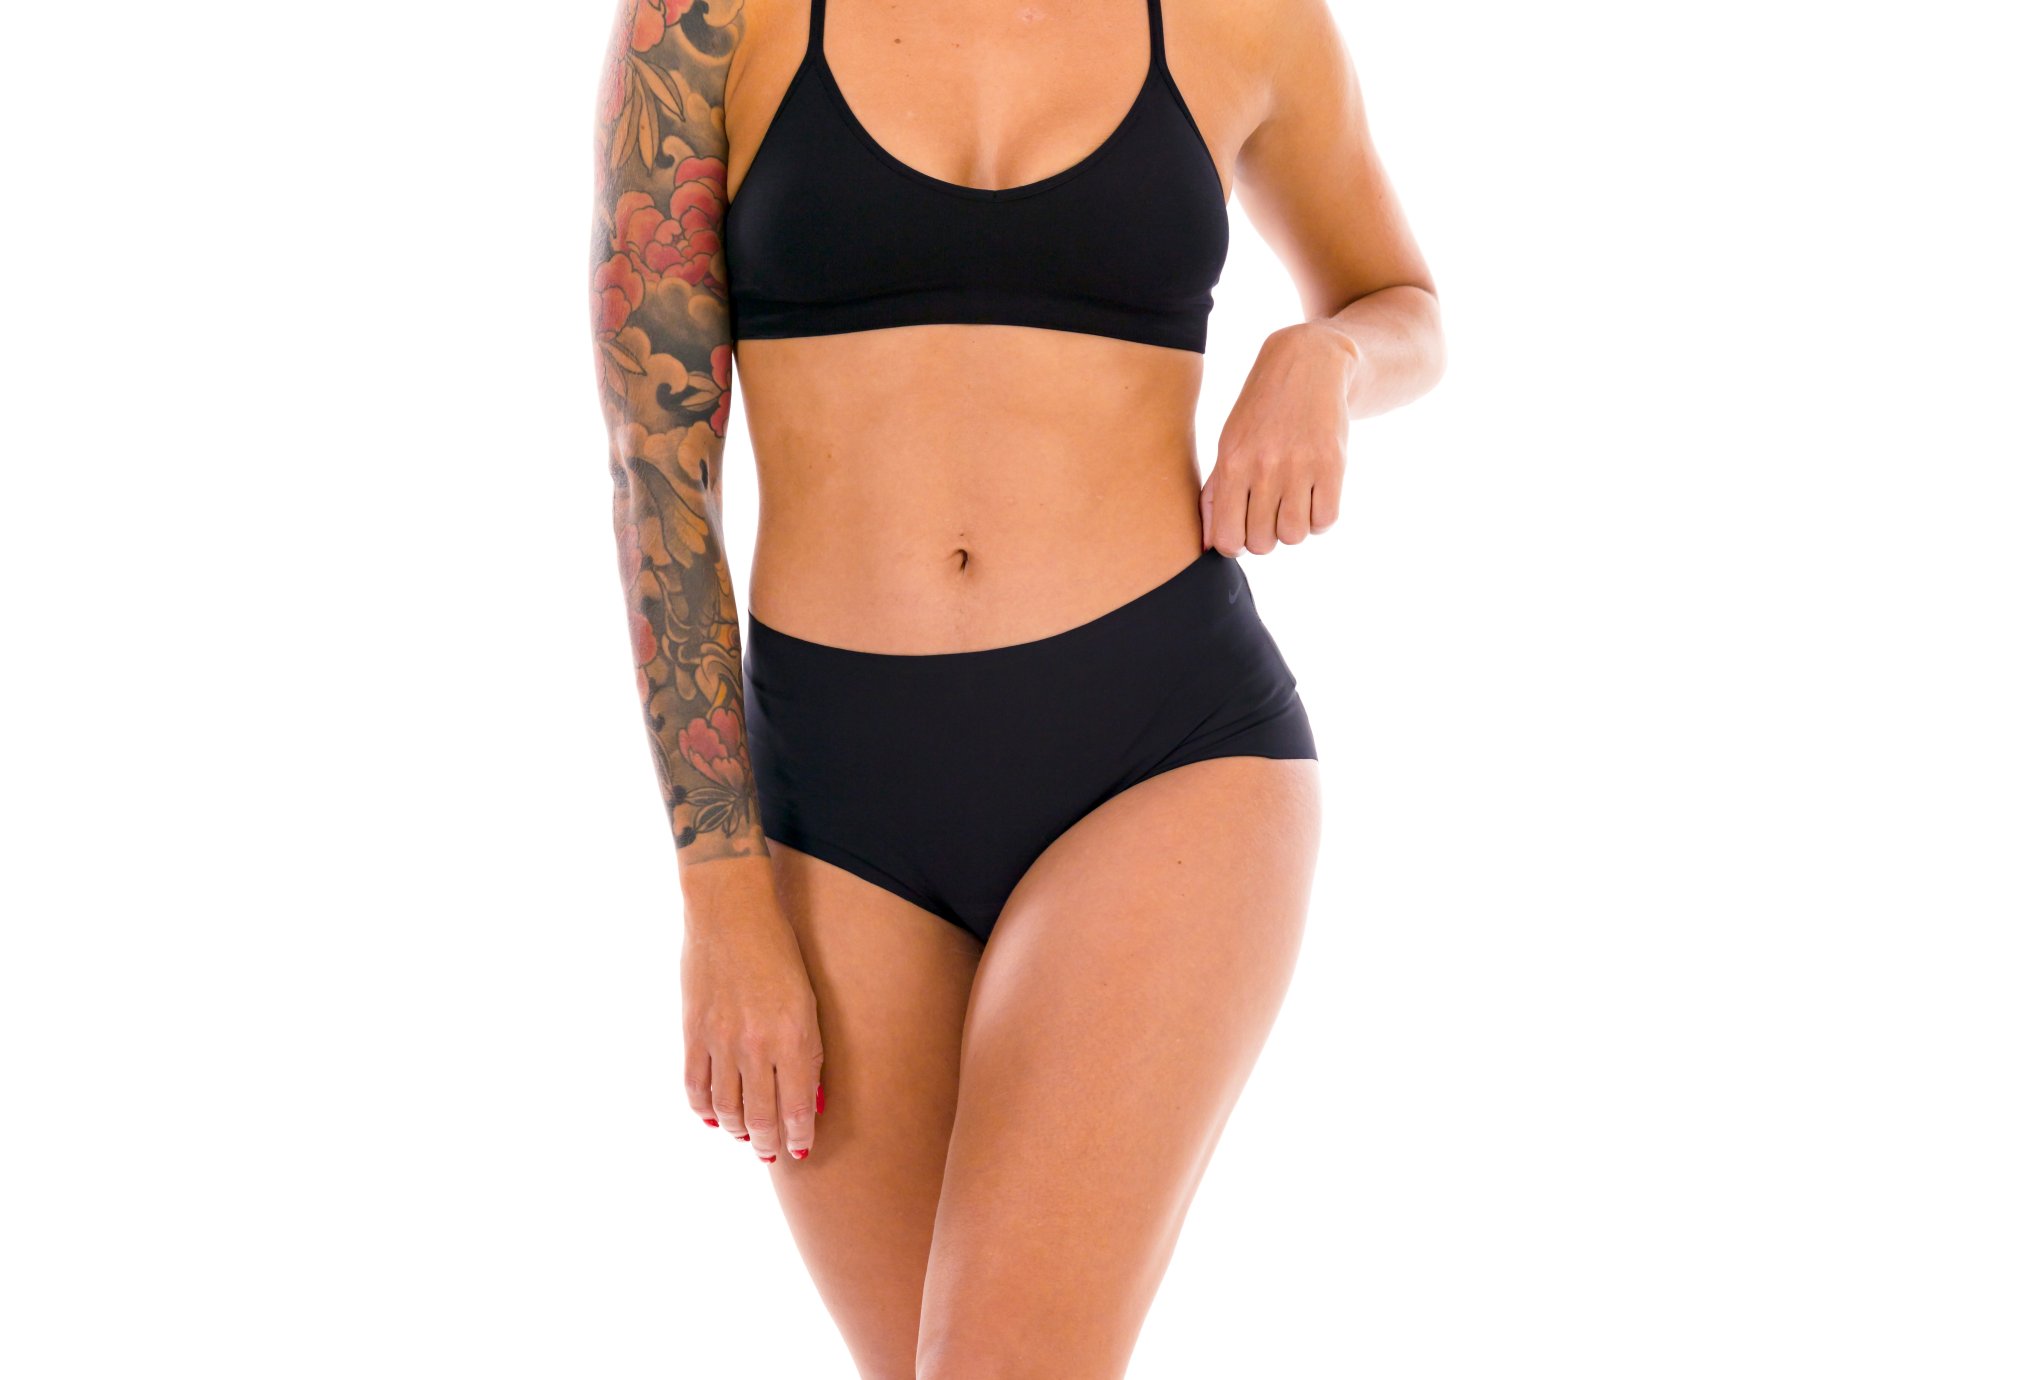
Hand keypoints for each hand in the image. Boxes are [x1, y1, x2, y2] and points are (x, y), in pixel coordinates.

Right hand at [678, 857, 824, 1164]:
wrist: (731, 912)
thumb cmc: (780, 952)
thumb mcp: (808, 1001)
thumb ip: (808, 1053)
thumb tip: (809, 1102)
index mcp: (793, 1037)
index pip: (796, 1109)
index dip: (798, 1137)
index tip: (802, 1150)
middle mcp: (756, 1045)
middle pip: (759, 1118)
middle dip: (767, 1144)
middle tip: (771, 1153)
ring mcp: (720, 1041)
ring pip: (726, 1110)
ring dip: (738, 1131)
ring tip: (746, 1137)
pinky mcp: (692, 1032)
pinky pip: (695, 1087)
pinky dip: (705, 1110)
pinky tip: (715, 1117)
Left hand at [1201, 321, 1356, 555]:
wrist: (1308, 365)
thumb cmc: (1260, 413)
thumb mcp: (1228, 445)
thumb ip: (1215, 495)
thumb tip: (1211, 546)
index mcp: (1232, 463)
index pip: (1229, 540)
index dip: (1236, 543)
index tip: (1243, 528)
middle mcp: (1264, 467)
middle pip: (1263, 542)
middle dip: (1266, 534)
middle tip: (1270, 510)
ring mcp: (1300, 466)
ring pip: (1294, 536)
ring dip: (1294, 526)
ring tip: (1292, 501)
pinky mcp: (1333, 464)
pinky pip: (1325, 520)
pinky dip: (1319, 518)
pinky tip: (1313, 497)